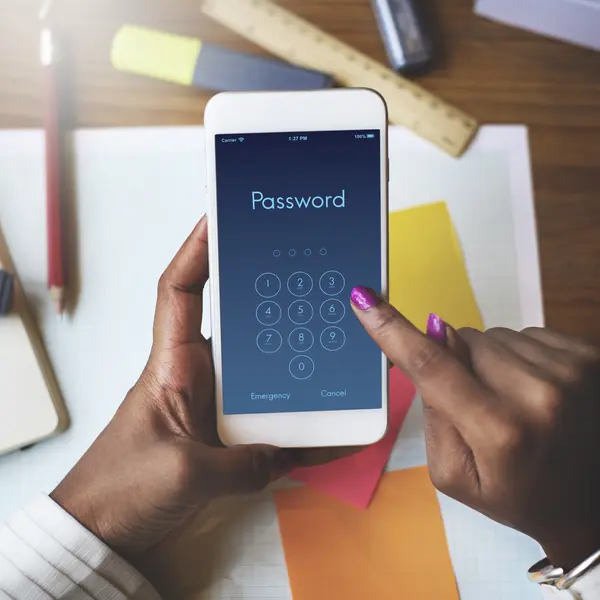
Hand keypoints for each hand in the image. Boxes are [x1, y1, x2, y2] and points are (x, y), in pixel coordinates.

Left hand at [51, 218, 354, 558]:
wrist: (103, 533)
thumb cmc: (121, 490)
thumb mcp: (187, 474)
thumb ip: (245, 463)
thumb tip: (298, 450)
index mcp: (171, 367)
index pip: (180, 293)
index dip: (197, 251)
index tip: (222, 217)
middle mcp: (195, 378)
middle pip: (238, 327)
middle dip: (269, 302)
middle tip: (308, 280)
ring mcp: (213, 408)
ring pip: (261, 374)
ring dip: (293, 367)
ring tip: (334, 350)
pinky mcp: (226, 439)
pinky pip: (270, 423)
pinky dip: (299, 426)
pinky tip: (331, 428)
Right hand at [350, 286, 599, 569]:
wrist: (590, 503)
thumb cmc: (515, 494)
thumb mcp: (456, 475)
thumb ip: (436, 410)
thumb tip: (436, 336)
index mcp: (499, 431)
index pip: (431, 366)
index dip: (392, 329)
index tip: (363, 298)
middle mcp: (539, 393)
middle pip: (462, 341)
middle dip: (456, 362)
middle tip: (478, 404)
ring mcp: (570, 369)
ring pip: (493, 336)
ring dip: (489, 360)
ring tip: (513, 401)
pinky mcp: (589, 353)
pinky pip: (525, 334)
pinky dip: (519, 357)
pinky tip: (535, 389)